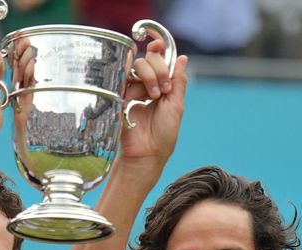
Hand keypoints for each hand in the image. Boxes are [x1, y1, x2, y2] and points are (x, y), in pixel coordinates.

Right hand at [119, 39, 187, 172]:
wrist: (146, 152)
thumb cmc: (164, 134)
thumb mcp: (176, 105)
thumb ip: (178, 80)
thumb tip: (182, 58)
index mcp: (163, 86)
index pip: (160, 60)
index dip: (159, 49)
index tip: (160, 45)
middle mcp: (147, 85)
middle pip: (149, 58)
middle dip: (160, 69)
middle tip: (164, 89)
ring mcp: (132, 90)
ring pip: (138, 65)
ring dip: (150, 76)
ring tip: (153, 97)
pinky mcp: (119, 96)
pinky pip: (124, 78)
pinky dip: (136, 83)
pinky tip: (140, 97)